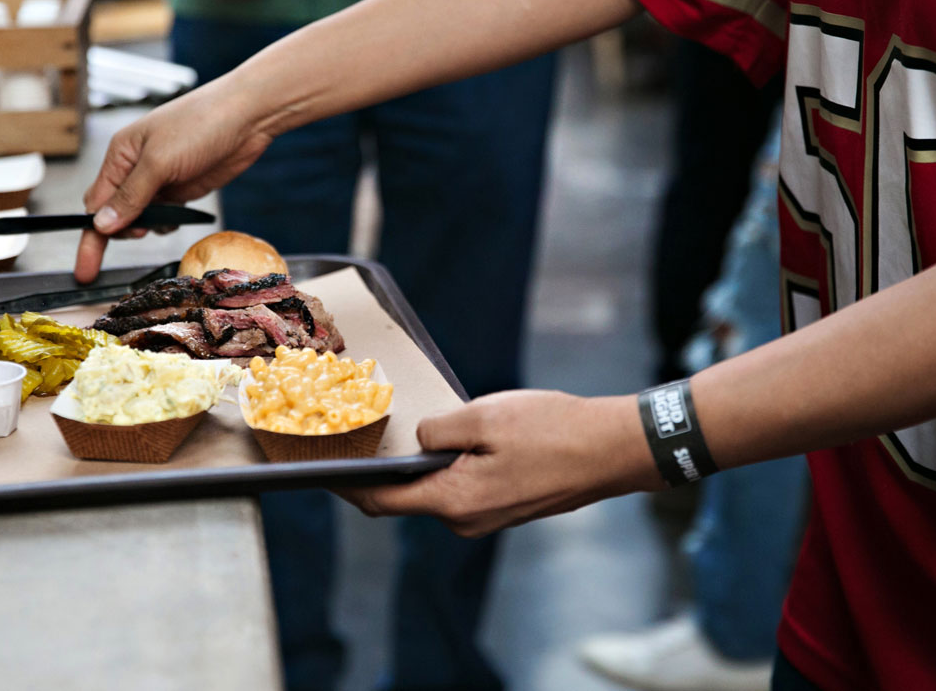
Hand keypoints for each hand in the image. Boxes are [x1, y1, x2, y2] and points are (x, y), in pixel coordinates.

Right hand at [74, 82, 273, 281]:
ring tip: (165, 217)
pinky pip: (164, 216)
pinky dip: (167, 223)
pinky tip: (180, 216)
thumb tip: (101, 224)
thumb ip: (131, 196)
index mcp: (121, 154)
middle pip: (114, 212)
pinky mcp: (182, 189)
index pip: (95, 203)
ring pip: (140, 217)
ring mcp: (160, 180)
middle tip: (140, 234)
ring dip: (147, 227)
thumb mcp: (159, 161)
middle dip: (120, 231)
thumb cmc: (201, 123)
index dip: (92, 234)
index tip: (87, 267)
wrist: (247, 118)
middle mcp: (136, 168)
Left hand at [344, 390, 663, 536]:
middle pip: (408, 496)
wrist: (613, 450)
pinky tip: (455, 436)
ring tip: (412, 426)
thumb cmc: (555, 430)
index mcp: (456, 501)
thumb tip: (419, 438)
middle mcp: (467, 520)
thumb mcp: (486, 416)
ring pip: (437, 489)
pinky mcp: (504, 506)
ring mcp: (488, 517)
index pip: (383, 502)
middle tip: (365, 431)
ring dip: (422, 463)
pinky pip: (462, 487)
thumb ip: (439, 429)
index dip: (348, 486)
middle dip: (385, 468)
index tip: (323, 468)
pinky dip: (449, 466)